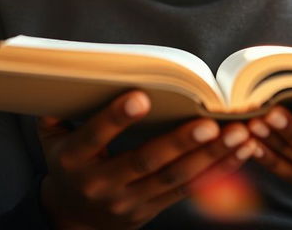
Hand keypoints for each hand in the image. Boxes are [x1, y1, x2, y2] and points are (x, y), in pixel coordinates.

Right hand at [38, 90, 256, 229]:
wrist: (73, 222)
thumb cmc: (68, 167)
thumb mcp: (51, 141)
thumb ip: (56, 112)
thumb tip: (64, 76)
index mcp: (75, 161)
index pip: (94, 137)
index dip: (116, 119)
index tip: (140, 96)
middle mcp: (103, 184)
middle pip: (145, 161)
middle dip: (180, 141)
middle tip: (209, 122)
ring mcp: (130, 200)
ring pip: (175, 177)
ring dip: (210, 156)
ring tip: (238, 134)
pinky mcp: (152, 208)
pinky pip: (188, 189)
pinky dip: (218, 170)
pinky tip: (240, 151)